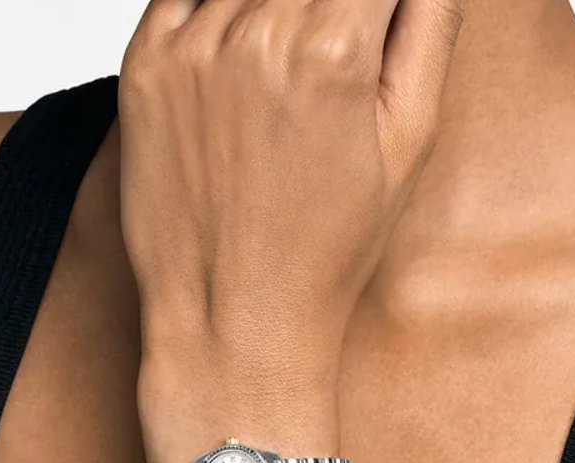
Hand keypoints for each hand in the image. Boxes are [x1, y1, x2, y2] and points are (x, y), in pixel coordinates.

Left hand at [118, 0, 464, 410]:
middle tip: (329, 60)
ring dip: (278, 4)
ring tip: (289, 69)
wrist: (232, 318)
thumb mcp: (409, 142)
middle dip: (333, 5)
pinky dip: (220, 4)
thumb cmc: (327, 248)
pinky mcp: (144, 67)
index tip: (374, 21)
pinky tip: (242, 50)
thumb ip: (429, 28)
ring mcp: (192, 48)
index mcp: (333, 49)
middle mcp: (257, 34)